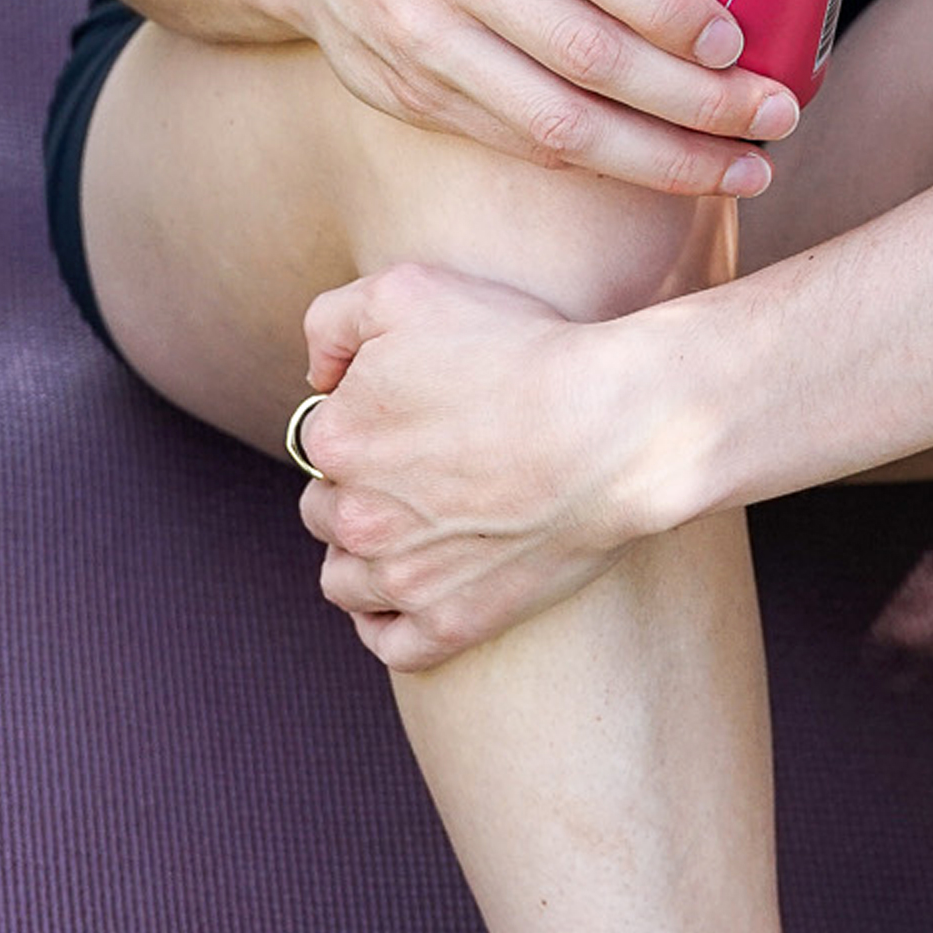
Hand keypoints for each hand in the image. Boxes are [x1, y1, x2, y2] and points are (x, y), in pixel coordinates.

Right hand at [265, 0, 797, 196]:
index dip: (667, 5)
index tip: (737, 39)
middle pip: (583, 52)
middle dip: (695, 99)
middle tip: (776, 114)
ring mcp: (419, 39)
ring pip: (555, 123)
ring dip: (662, 156)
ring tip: (743, 168)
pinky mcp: (411, 100)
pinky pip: (522, 146)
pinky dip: (606, 166)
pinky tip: (668, 170)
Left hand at [292, 262, 678, 669]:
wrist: (615, 426)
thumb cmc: (520, 348)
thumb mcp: (406, 289)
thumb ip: (333, 320)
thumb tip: (316, 375)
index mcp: (333, 440)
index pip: (318, 442)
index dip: (362, 426)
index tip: (414, 418)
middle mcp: (353, 517)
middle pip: (325, 513)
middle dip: (358, 493)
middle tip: (422, 474)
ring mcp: (400, 579)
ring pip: (344, 580)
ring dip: (363, 560)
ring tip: (411, 536)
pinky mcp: (450, 624)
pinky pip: (388, 643)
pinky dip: (386, 624)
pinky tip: (408, 598)